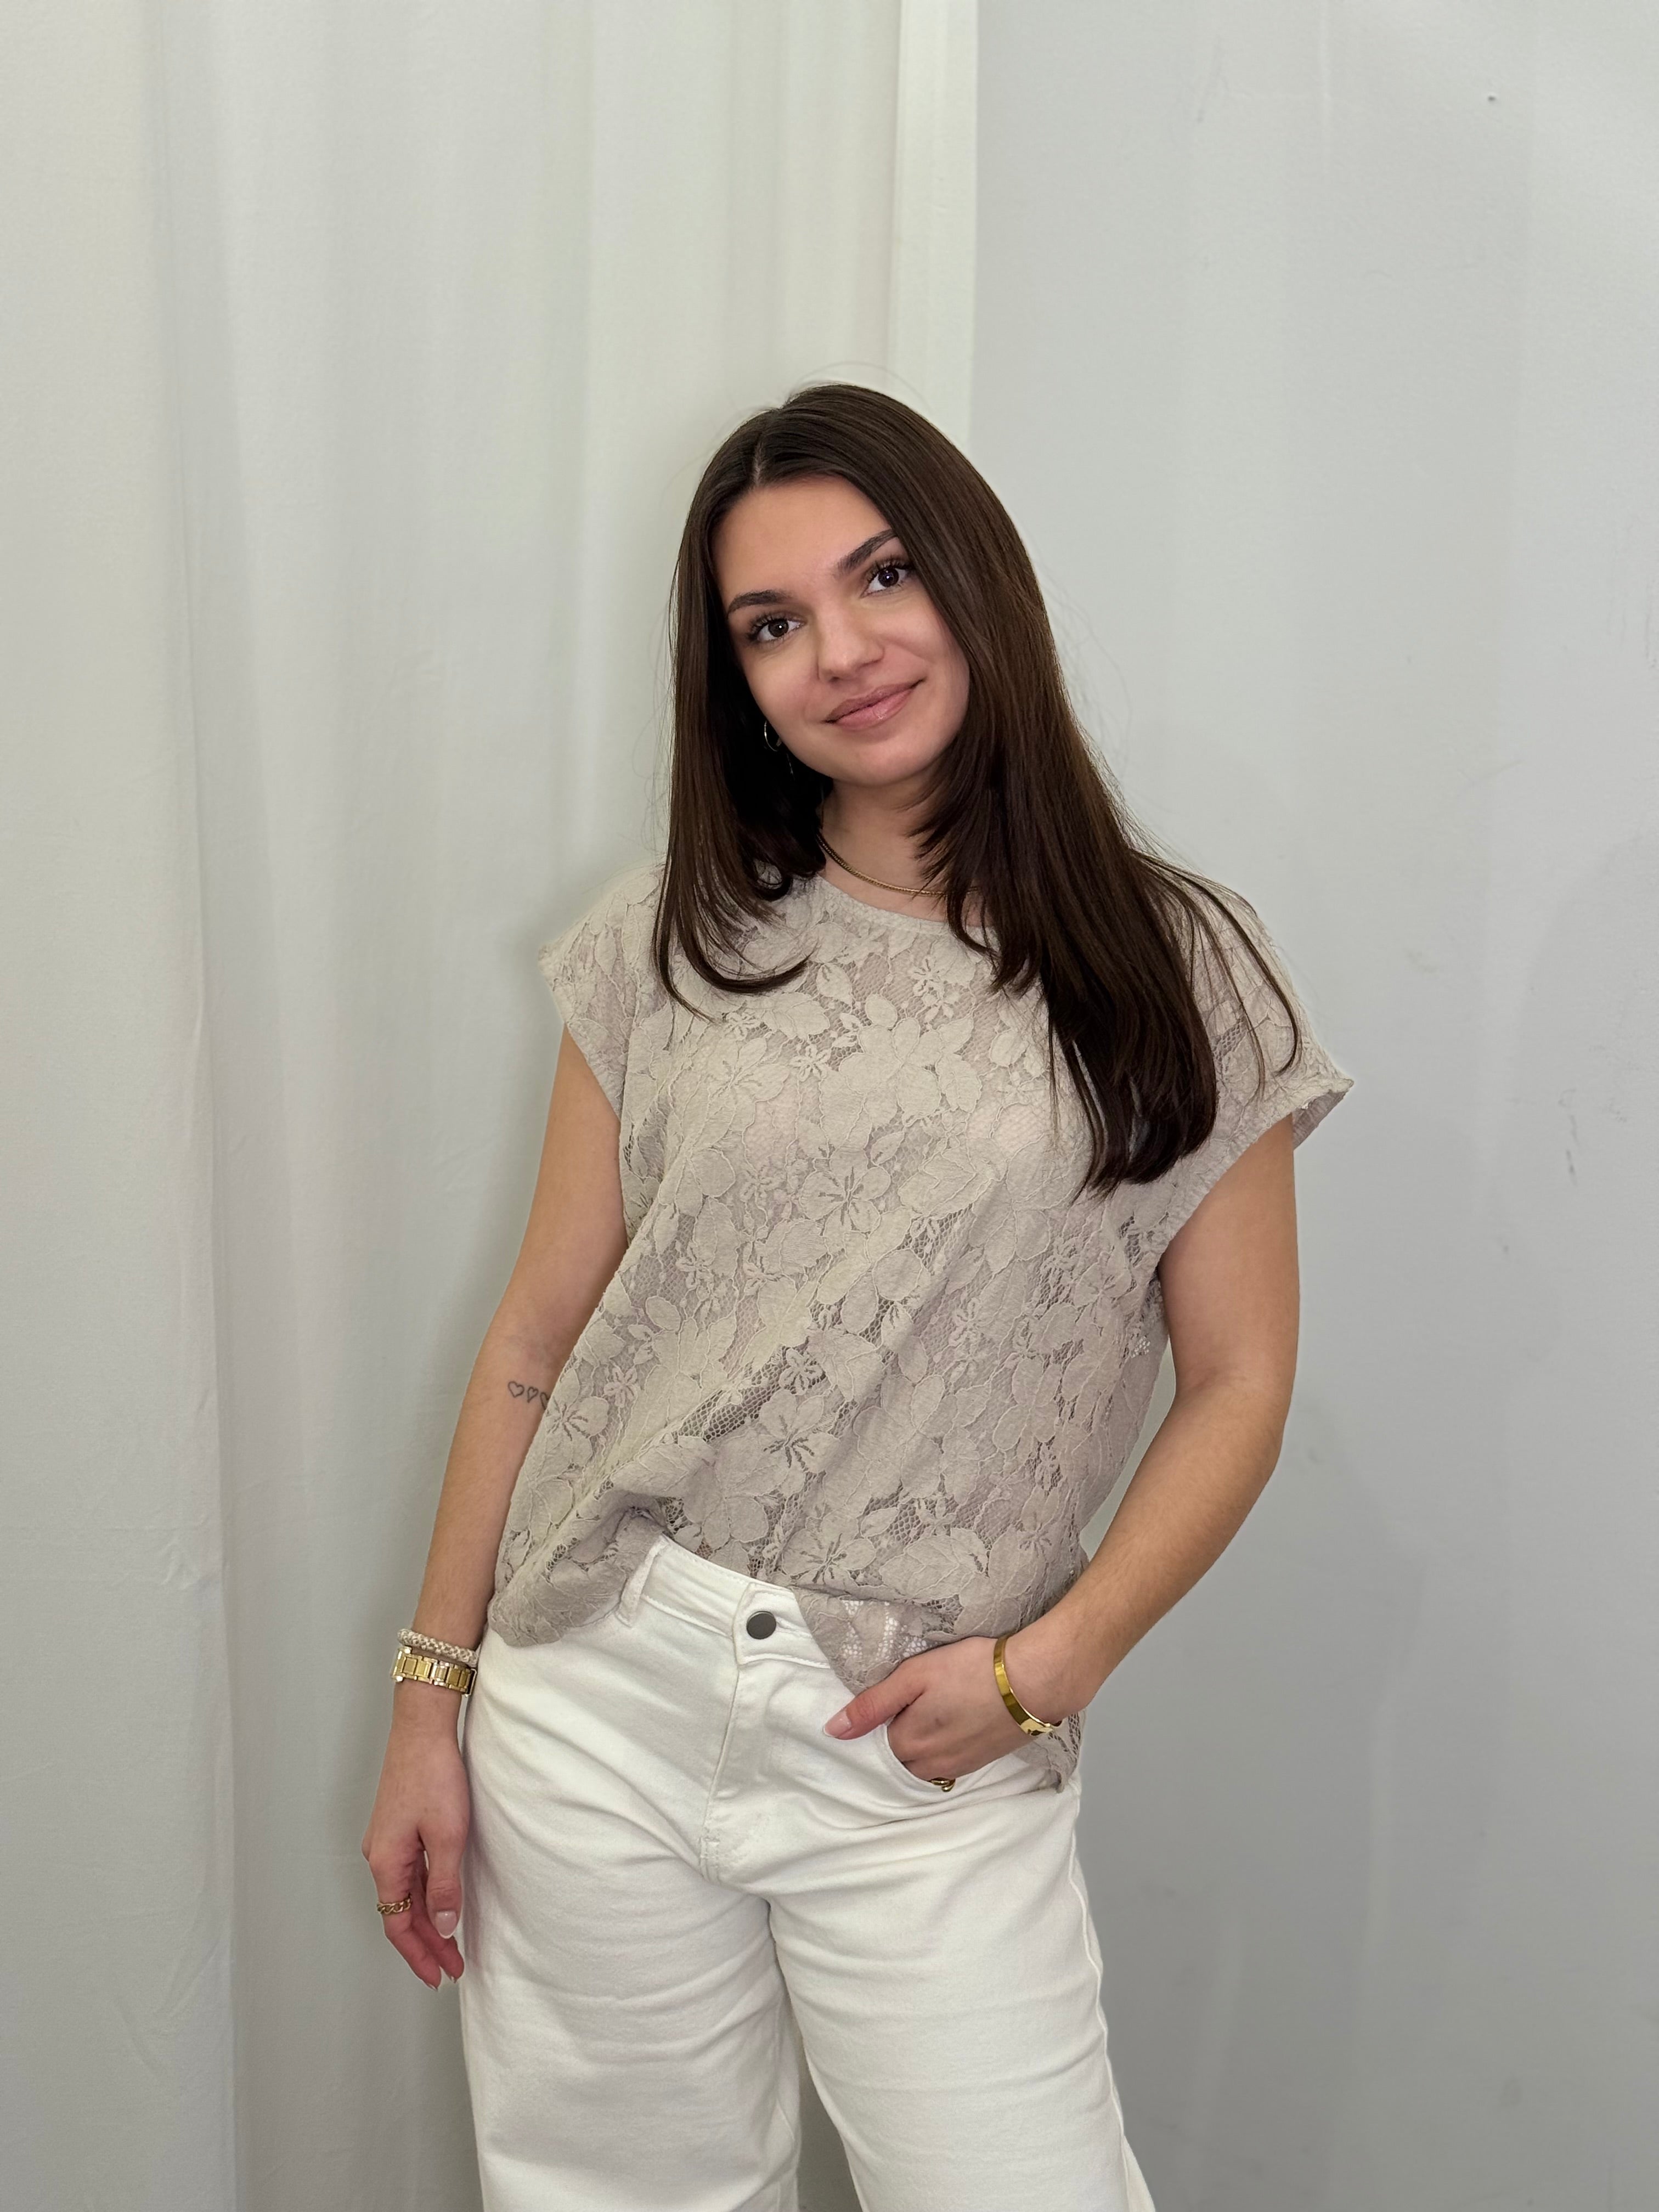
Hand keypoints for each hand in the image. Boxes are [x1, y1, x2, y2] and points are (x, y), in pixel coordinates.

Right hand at [361, 1691, 469, 1986]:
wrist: (422, 1726)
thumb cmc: (434, 1774)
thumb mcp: (448, 1835)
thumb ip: (445, 1884)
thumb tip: (444, 1924)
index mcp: (386, 1862)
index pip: (398, 1925)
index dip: (420, 1954)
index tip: (439, 1975)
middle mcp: (379, 1855)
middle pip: (400, 1913)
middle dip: (427, 1943)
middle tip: (453, 1966)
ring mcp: (387, 1840)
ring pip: (406, 1893)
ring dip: (428, 1919)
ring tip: (453, 1942)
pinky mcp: (398, 1825)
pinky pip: (410, 1872)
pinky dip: (426, 1892)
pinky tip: (443, 1899)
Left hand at [822, 1617, 1079, 1783]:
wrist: (1033, 1682)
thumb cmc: (972, 1670)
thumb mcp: (915, 1675)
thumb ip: (873, 1705)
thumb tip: (833, 1731)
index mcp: (908, 1744)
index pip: (875, 1743)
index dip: (879, 1721)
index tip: (892, 1699)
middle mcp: (930, 1765)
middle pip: (898, 1758)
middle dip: (897, 1737)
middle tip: (912, 1703)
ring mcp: (957, 1768)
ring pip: (923, 1764)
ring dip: (920, 1745)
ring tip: (933, 1712)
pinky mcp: (979, 1763)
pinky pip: (947, 1765)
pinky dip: (942, 1748)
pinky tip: (953, 1723)